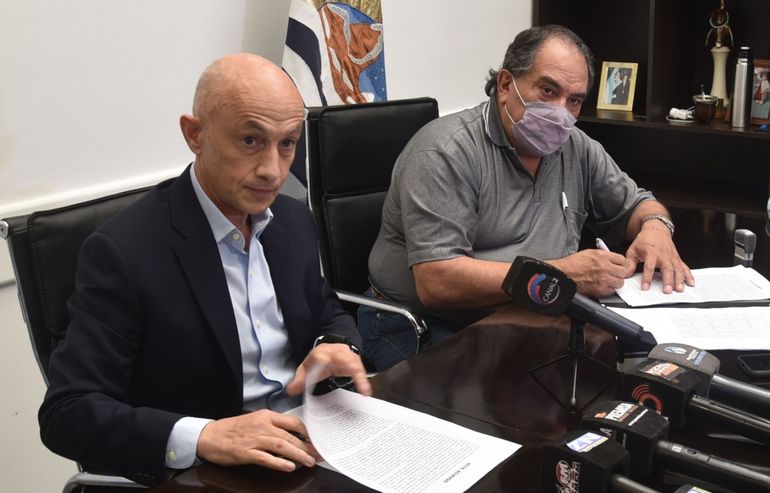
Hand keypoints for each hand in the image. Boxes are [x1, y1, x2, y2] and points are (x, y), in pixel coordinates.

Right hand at [196, 410, 316, 470]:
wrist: (210, 435)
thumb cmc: (234, 429)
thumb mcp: (256, 420)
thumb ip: (274, 426)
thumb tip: (294, 436)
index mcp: (266, 416)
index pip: (293, 422)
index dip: (307, 432)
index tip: (316, 441)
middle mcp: (262, 425)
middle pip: (290, 435)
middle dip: (307, 446)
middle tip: (318, 454)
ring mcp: (254, 439)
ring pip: (281, 446)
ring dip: (298, 454)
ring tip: (309, 461)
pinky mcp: (246, 452)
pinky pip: (266, 458)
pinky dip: (279, 463)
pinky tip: (289, 467)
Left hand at [285, 343, 371, 396]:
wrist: (331, 350)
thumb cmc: (319, 360)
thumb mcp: (306, 368)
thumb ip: (299, 380)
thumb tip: (290, 390)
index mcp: (321, 352)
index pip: (321, 355)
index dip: (323, 360)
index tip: (324, 364)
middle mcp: (336, 352)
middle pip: (342, 357)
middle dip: (348, 366)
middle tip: (351, 374)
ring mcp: (347, 356)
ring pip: (354, 363)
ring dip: (359, 376)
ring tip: (363, 390)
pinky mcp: (355, 362)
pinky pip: (361, 371)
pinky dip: (363, 381)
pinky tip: (366, 391)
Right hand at [548, 249, 629, 296]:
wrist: (564, 274)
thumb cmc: (572, 264)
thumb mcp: (589, 253)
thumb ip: (602, 255)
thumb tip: (611, 258)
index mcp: (602, 256)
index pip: (622, 259)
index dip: (620, 263)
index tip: (618, 265)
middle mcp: (605, 267)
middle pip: (623, 271)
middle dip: (619, 272)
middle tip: (614, 273)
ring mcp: (604, 279)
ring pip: (620, 282)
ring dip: (615, 281)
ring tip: (609, 280)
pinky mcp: (600, 289)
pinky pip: (612, 291)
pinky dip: (609, 289)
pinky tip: (603, 286)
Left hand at [624, 220, 693, 292]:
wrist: (656, 229)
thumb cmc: (644, 240)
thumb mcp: (633, 249)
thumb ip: (629, 263)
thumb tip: (625, 274)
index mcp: (651, 252)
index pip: (649, 267)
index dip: (647, 278)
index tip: (645, 287)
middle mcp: (663, 255)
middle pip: (667, 268)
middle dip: (668, 280)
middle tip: (667, 290)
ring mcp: (672, 257)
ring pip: (678, 269)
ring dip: (679, 279)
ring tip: (679, 289)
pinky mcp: (677, 258)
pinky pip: (684, 267)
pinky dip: (689, 275)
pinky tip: (691, 283)